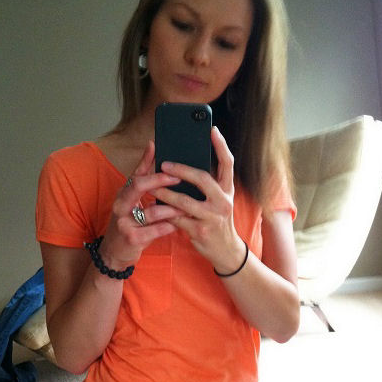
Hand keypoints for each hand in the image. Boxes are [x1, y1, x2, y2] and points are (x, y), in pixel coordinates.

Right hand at [100, 140, 183, 266]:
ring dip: (172, 208)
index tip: (173, 166)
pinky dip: (169, 226)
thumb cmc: (129, 221)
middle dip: (161, 181)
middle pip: (139, 185)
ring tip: (187, 207)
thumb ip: (142, 173)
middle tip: (180, 180)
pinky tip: (179, 224)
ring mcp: (124, 222)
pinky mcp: (132, 239)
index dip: (154, 168)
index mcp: (123, 193)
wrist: (114, 252)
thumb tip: (152, 145)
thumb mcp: (132, 197)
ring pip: (152, 211)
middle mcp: (120, 205)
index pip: (138, 174)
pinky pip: (155, 230)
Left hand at [151, 126, 245, 272]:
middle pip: (203, 179)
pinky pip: (178, 218)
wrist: (226, 251)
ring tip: (153, 186)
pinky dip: (165, 212)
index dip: (221, 146)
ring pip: (185, 201)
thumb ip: (208, 185)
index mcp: (227, 190)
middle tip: (165, 164)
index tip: (212, 130)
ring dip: (166, 193)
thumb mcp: (219, 201)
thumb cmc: (217, 221)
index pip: (228, 164)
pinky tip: (155, 205)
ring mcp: (212, 217)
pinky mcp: (200, 231)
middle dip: (182, 170)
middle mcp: (223, 202)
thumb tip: (187, 164)